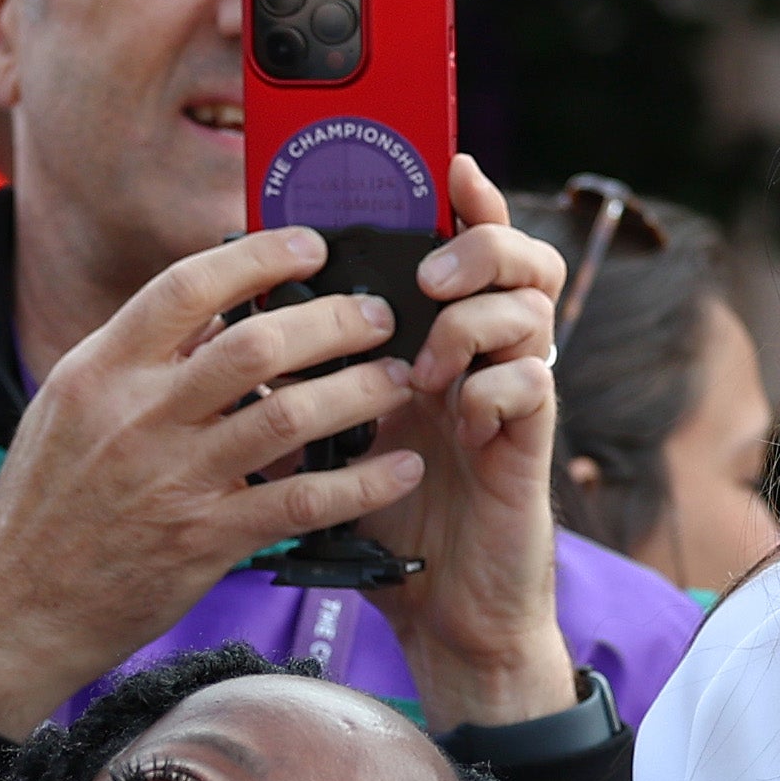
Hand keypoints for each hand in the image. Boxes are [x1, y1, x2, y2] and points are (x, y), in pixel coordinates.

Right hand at [0, 237, 432, 733]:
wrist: (14, 608)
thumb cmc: (44, 507)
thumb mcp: (67, 410)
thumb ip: (136, 362)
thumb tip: (217, 318)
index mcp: (100, 371)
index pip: (187, 287)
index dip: (259, 257)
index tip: (311, 247)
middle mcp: (137, 416)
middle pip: (256, 343)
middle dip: (333, 321)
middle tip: (377, 315)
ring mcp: (174, 480)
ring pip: (290, 415)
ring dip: (360, 391)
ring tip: (399, 380)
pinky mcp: (204, 541)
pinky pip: (301, 502)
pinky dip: (362, 483)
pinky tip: (400, 469)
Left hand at [335, 151, 579, 726]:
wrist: (442, 614)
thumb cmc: (383, 520)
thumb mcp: (336, 436)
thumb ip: (314, 377)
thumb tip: (245, 319)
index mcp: (442, 341)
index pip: (470, 246)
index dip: (470, 201)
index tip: (444, 166)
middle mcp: (488, 359)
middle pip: (525, 259)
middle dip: (481, 247)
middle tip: (430, 276)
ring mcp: (513, 401)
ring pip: (531, 314)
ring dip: (474, 324)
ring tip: (429, 368)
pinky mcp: (528, 450)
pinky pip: (533, 387)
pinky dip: (492, 392)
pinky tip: (460, 426)